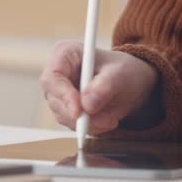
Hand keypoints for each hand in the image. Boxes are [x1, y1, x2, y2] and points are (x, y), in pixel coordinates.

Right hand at [39, 40, 158, 133]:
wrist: (128, 84)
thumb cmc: (122, 71)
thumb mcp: (120, 74)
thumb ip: (104, 87)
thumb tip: (87, 105)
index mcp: (65, 54)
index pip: (52, 76)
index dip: (63, 94)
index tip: (79, 111)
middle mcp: (56, 74)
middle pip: (54, 99)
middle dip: (77, 114)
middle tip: (104, 121)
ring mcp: (58, 93)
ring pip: (62, 115)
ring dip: (88, 122)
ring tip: (111, 118)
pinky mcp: (64, 109)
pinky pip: (71, 124)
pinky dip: (89, 127)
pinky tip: (106, 119)